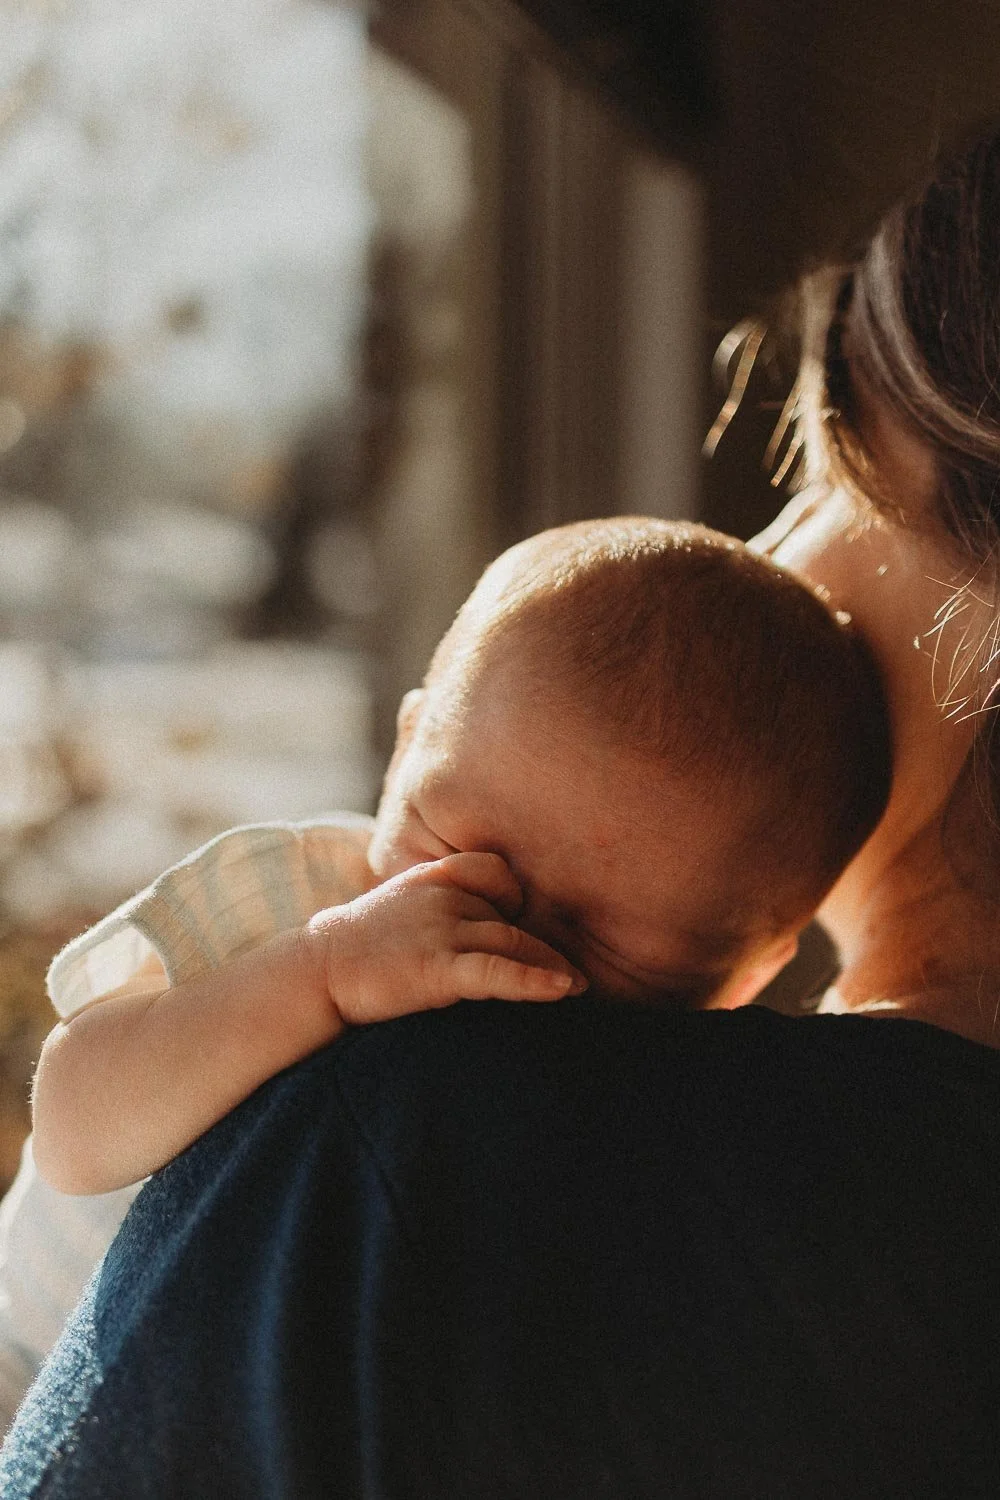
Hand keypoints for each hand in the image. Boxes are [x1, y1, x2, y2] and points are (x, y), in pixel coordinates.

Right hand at [307, 851, 586, 1025]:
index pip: (495, 869)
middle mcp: (443, 894)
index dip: (517, 895)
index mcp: (435, 876)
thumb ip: (442, 905)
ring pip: (513, 941)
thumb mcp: (403, 906)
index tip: (529, 923)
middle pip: (510, 917)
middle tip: (581, 968)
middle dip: (548, 944)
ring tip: (580, 988)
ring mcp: (441, 928)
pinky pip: (496, 970)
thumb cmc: (361, 946)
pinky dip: (534, 980)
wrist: (316, 971)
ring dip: (553, 966)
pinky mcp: (437, 966)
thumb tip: (484, 925)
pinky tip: (562, 991)